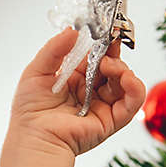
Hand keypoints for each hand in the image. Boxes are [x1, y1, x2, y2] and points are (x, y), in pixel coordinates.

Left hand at [8, 28, 145, 156]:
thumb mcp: (37, 70)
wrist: (33, 137)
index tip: (107, 30)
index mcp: (73, 79)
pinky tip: (127, 78)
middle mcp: (89, 91)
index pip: (94, 57)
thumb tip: (73, 30)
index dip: (102, 44)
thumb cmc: (29, 110)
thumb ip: (55, 49)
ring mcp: (101, 105)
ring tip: (109, 66)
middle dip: (114, 54)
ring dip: (122, 69)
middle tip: (112, 42)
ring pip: (124, 82)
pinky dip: (136, 88)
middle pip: (112, 67)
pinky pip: (132, 102)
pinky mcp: (111, 120)